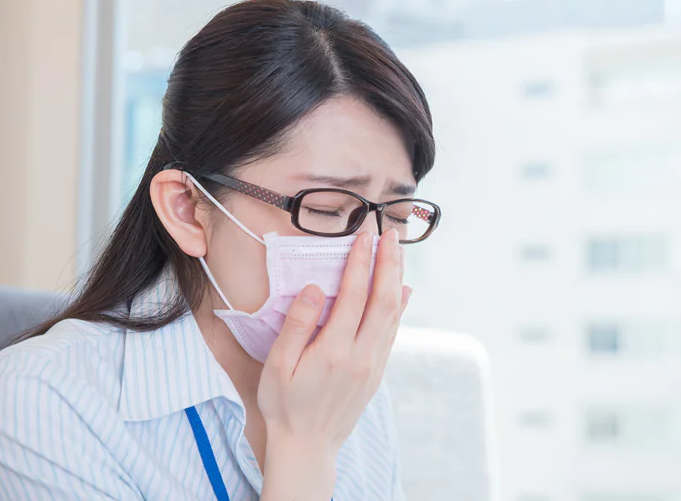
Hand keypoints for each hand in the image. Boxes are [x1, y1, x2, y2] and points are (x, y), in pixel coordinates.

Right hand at [257, 229, 410, 500]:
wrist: (308, 447)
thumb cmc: (285, 405)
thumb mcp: (277, 367)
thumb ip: (297, 326)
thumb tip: (316, 289)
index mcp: (334, 351)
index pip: (354, 295)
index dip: (361, 261)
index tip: (364, 235)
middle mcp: (361, 355)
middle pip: (384, 299)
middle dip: (389, 262)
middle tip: (390, 233)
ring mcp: (373, 364)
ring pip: (393, 314)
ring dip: (397, 279)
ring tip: (397, 251)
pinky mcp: (377, 372)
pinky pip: (393, 331)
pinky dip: (401, 306)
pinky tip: (403, 290)